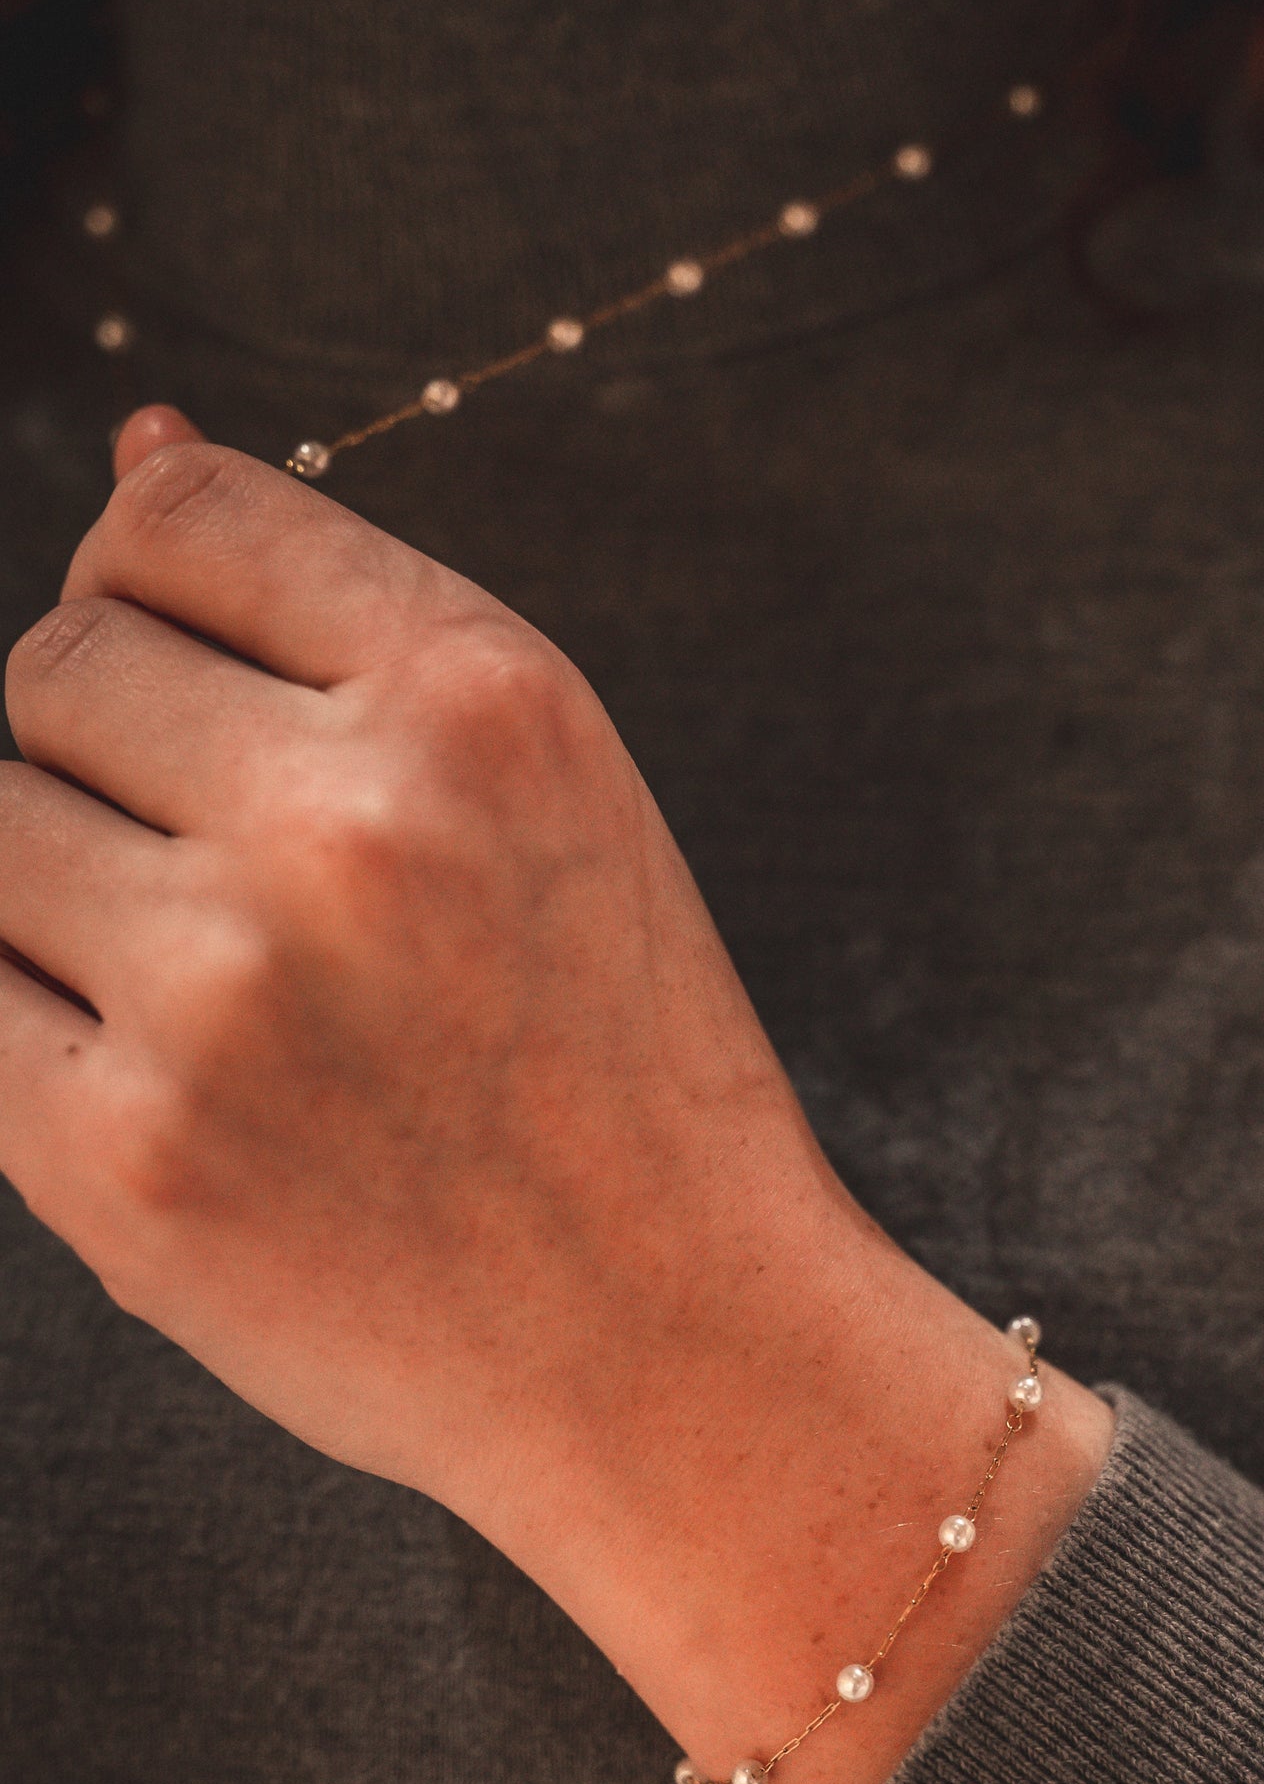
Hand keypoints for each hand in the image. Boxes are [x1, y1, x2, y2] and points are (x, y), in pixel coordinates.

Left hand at [0, 409, 1114, 1783]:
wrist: (679, 1340)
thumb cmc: (629, 1065)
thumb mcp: (563, 801)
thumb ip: (354, 627)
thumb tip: (144, 443)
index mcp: (488, 702)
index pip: (189, 512)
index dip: (161, 580)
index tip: (192, 666)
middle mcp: (356, 819)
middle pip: (58, 661)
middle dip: (109, 740)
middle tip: (232, 865)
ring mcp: (228, 989)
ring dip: (65, 880)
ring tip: (218, 981)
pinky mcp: (124, 1157)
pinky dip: (33, 1010)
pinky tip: (159, 1065)